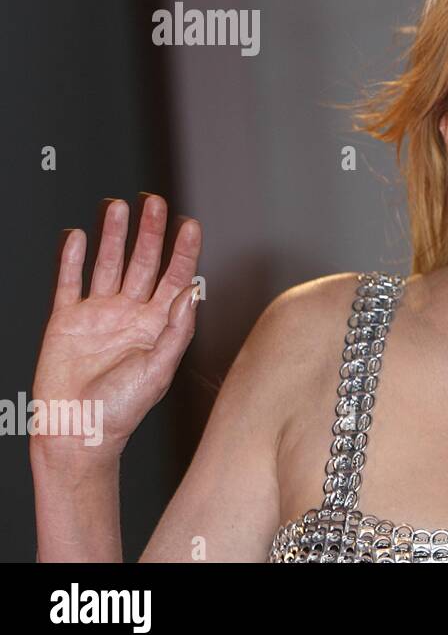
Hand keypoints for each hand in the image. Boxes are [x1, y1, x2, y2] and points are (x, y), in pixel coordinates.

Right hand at [32, 195, 202, 462]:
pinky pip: (69, 282)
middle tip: (155, 202)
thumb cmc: (123, 409)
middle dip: (149, 232)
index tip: (190, 224)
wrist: (77, 432)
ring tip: (117, 206)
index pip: (175, 278)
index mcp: (157, 324)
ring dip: (112, 236)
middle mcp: (130, 313)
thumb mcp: (159, 370)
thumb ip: (177, 330)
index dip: (183, 251)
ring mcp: (97, 314)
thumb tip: (194, 291)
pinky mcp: (65, 320)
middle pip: (143, 263)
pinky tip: (76, 236)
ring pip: (107, 264)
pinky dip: (71, 259)